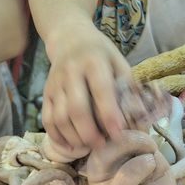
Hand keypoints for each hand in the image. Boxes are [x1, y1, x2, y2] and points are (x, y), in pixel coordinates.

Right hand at [41, 26, 133, 154]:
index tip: (118, 134)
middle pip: (76, 108)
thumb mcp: (118, 61)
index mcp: (94, 61)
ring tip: (88, 147)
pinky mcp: (46, 92)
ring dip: (73, 137)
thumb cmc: (100, 53)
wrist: (70, 37)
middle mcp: (71, 71)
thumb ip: (127, 86)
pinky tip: (69, 146)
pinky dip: (56, 136)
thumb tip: (139, 116)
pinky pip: (47, 118)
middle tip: (101, 146)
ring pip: (59, 117)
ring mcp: (55, 83)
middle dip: (89, 132)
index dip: (109, 115)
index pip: (101, 91)